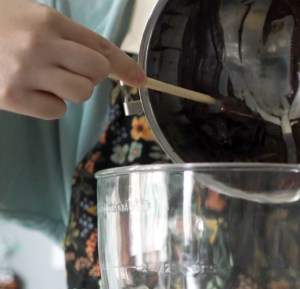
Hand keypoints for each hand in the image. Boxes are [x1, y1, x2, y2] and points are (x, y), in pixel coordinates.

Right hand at [0, 0, 145, 119]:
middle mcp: (39, 45)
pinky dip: (50, 105)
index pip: (101, 47)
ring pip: (81, 94)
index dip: (125, 66)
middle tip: (68, 70)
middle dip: (90, 75)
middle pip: (96, 72)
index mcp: (48, 21)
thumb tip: (112, 66)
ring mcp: (24, 72)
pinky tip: (30, 90)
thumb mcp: (34, 19)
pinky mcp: (11, 96)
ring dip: (70, 91)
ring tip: (45, 78)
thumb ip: (71, 38)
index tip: (141, 79)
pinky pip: (57, 111)